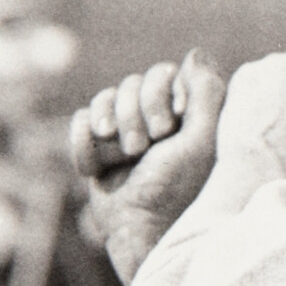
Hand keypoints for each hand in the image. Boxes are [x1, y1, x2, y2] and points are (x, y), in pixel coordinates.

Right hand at [68, 53, 225, 245]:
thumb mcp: (202, 141)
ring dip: (110, 126)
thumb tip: (195, 53)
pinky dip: (85, 142)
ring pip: (104, 99)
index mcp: (184, 117)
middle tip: (142, 149)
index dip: (158, 96)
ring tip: (123, 156)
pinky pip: (80, 121)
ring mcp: (125, 135)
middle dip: (133, 115)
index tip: (167, 129)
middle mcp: (155, 122)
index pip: (161, 75)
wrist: (142, 233)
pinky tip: (95, 168)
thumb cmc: (180, 191)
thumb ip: (206, 93)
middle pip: (130, 84)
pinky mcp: (98, 151)